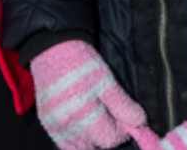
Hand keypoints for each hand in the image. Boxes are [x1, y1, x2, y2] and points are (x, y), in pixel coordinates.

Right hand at [30, 41, 157, 149]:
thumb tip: (139, 122)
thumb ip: (122, 104)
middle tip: (108, 115)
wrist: (51, 47)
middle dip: (106, 134)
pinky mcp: (47, 123)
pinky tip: (81, 124)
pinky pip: (64, 143)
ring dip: (91, 139)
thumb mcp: (106, 79)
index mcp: (82, 114)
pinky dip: (75, 139)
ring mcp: (54, 125)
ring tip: (94, 120)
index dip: (121, 129)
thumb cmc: (80, 61)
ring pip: (80, 148)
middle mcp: (66, 124)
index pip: (110, 139)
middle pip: (95, 145)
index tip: (123, 116)